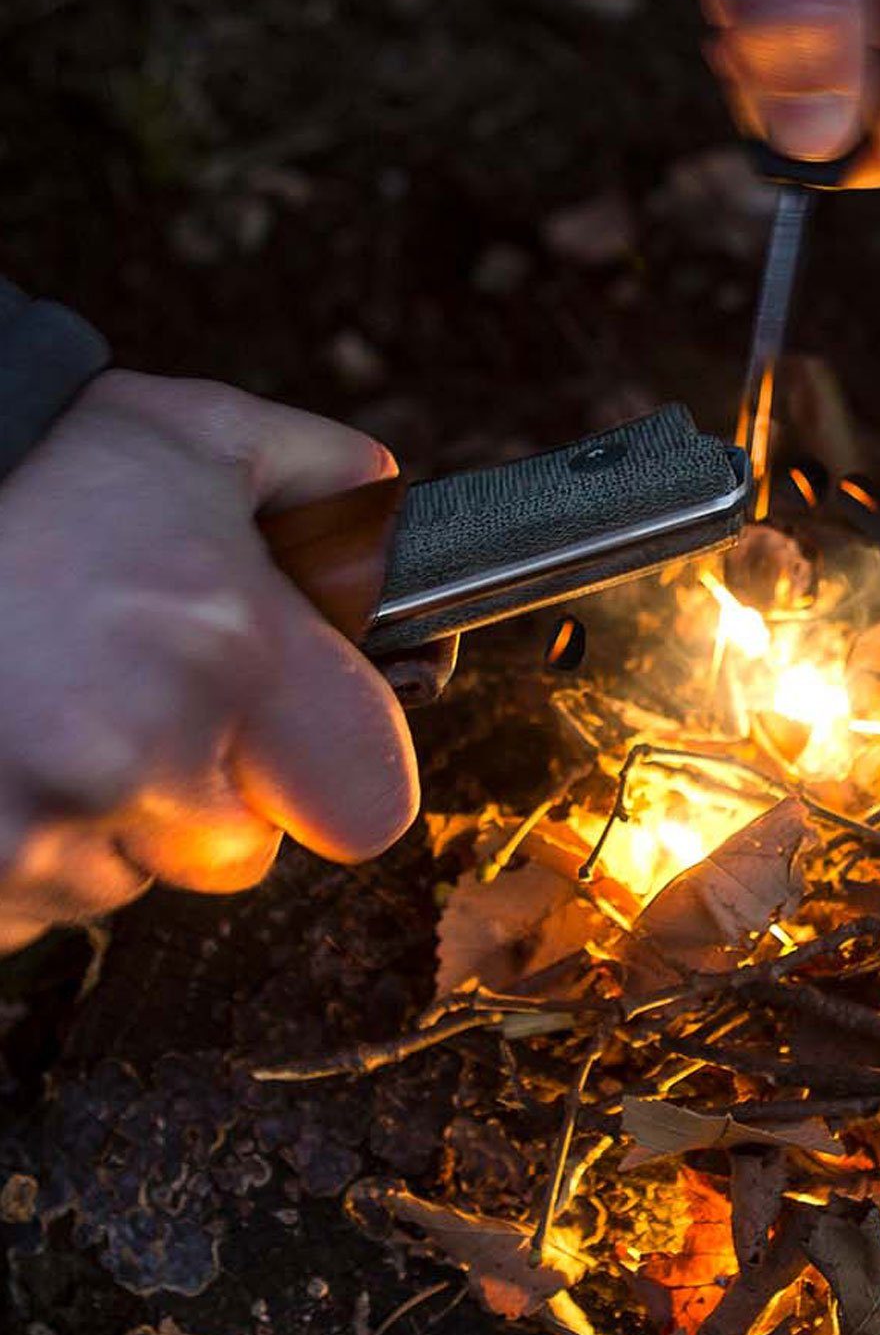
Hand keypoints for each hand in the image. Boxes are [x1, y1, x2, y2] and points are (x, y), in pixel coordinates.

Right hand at [0, 371, 418, 953]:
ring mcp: (51, 833)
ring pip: (131, 877)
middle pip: (243, 853)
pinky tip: (5, 750)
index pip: (370, 803)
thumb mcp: (189, 432)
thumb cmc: (30, 476)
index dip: (342, 772)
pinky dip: (23, 846)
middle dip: (213, 799)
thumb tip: (386, 511)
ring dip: (108, 819)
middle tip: (146, 709)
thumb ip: (322, 472)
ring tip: (52, 709)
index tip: (295, 731)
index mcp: (234, 651)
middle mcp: (150, 757)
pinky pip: (36, 902)